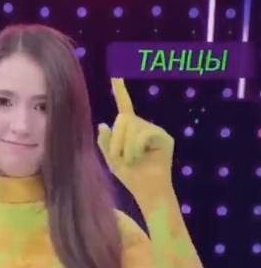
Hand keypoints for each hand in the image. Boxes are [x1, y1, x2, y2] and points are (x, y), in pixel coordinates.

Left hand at [97, 79, 173, 198]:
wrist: (147, 192)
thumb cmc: (130, 177)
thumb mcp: (112, 160)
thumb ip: (105, 143)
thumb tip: (103, 124)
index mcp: (130, 131)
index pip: (124, 107)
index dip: (120, 91)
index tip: (115, 76)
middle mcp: (143, 127)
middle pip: (124, 119)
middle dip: (116, 139)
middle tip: (118, 156)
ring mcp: (155, 131)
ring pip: (132, 127)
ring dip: (125, 147)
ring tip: (131, 161)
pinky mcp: (164, 138)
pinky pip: (142, 134)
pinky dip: (135, 148)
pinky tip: (138, 158)